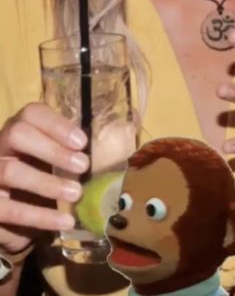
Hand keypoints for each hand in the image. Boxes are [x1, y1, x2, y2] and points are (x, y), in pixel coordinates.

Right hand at [0, 103, 88, 256]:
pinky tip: (65, 221)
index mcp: (19, 129)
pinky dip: (41, 216)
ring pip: (11, 171)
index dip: (57, 124)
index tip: (82, 142)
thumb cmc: (41, 179)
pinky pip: (11, 210)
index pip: (31, 113)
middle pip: (17, 134)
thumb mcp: (55, 160)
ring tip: (76, 193)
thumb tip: (122, 133)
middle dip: (52, 148)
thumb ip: (74, 147)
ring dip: (47, 183)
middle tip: (82, 165)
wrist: (13, 220)